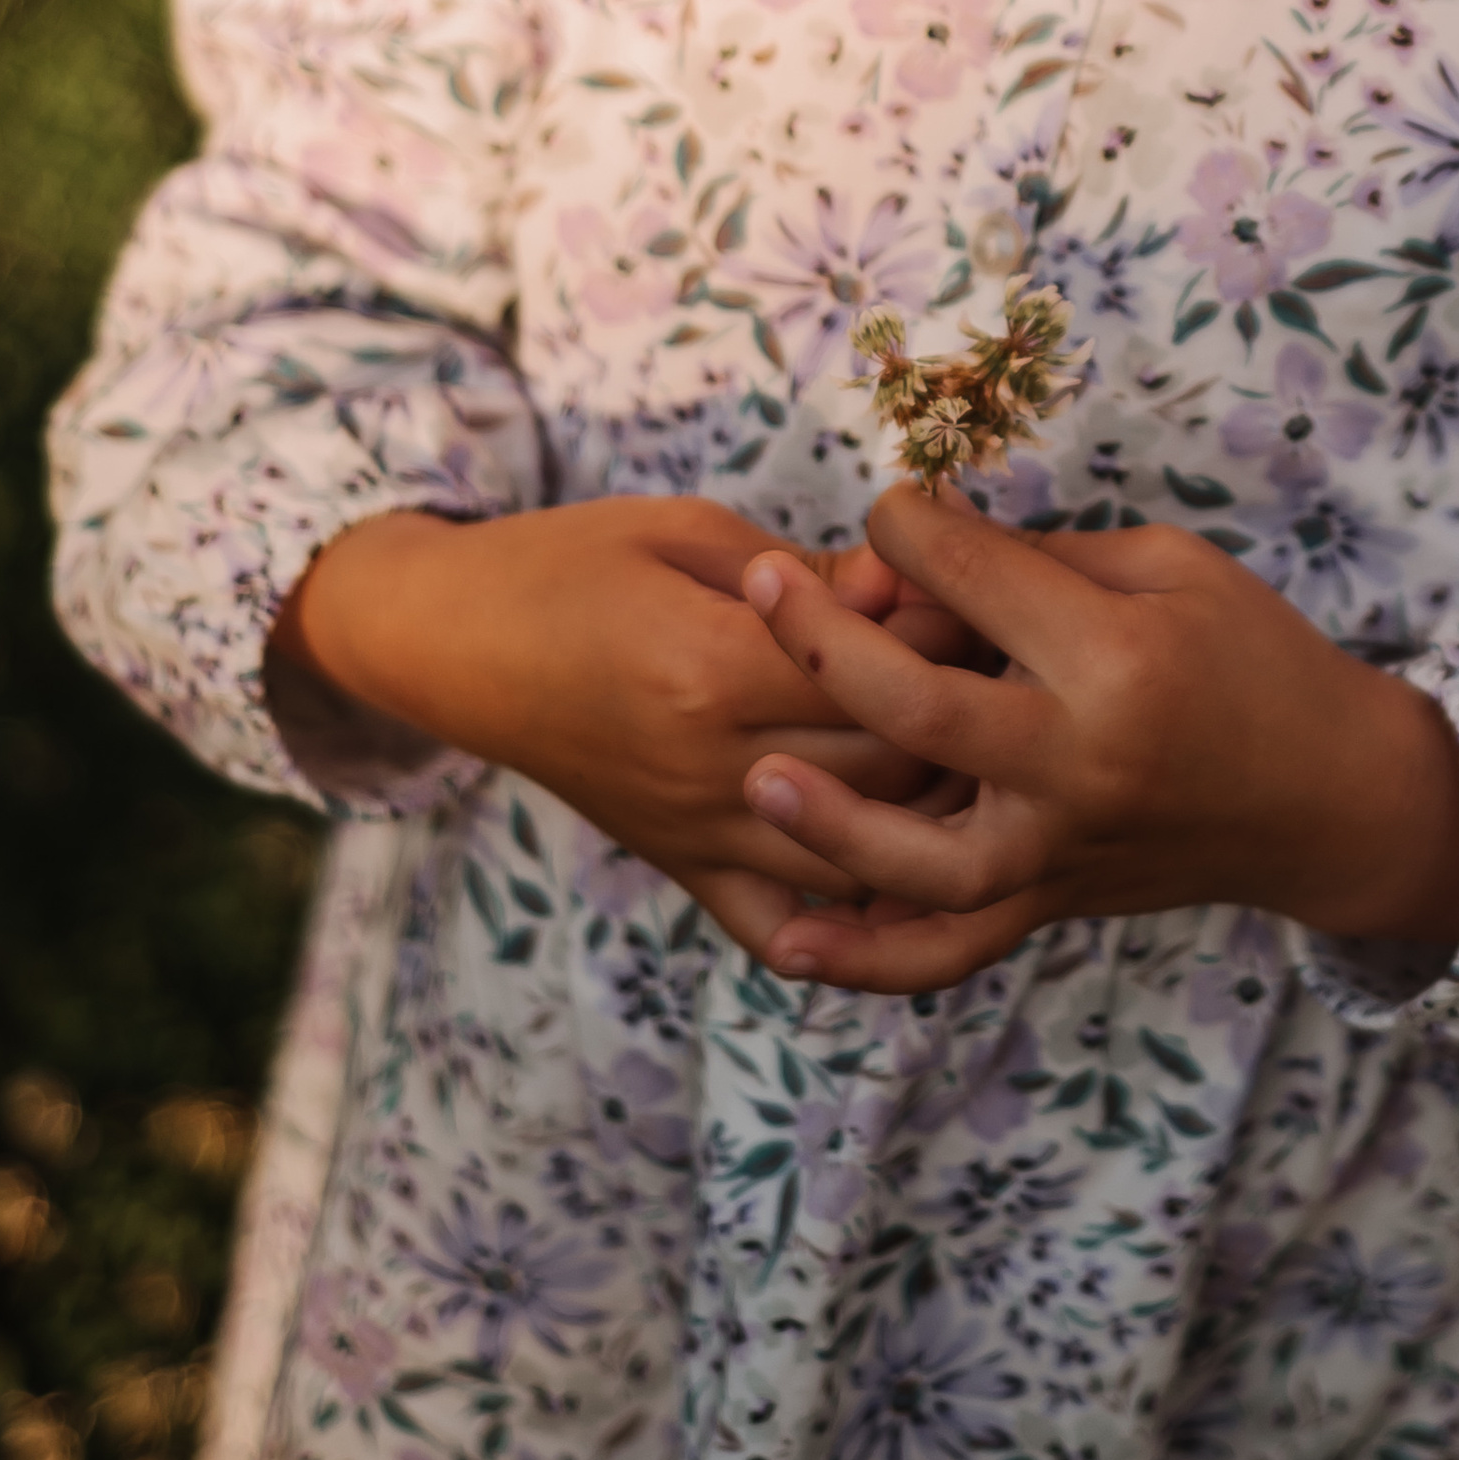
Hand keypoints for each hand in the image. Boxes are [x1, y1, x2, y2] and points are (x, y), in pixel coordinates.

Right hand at [270, 496, 985, 961]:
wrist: (455, 644)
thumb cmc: (572, 562)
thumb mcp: (687, 531)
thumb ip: (806, 570)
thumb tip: (914, 585)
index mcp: (710, 669)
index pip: (880, 673)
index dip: (952, 636)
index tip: (989, 601)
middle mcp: (708, 768)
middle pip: (887, 770)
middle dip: (963, 723)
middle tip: (1003, 678)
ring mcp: (695, 833)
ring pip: (860, 859)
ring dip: (930, 816)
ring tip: (974, 757)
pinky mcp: (682, 869)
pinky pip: (783, 927)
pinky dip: (852, 922)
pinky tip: (905, 877)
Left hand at [734, 482, 1458, 992]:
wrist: (1329, 797)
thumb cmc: (1252, 655)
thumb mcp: (1169, 568)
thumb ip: (1040, 560)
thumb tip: (918, 542)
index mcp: (1115, 657)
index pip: (973, 575)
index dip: (908, 526)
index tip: (886, 509)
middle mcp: (1083, 760)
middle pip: (918, 706)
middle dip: (824, 637)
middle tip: (764, 585)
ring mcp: (1063, 847)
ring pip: (920, 855)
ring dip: (827, 819)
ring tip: (757, 775)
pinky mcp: (1053, 904)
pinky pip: (949, 950)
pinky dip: (869, 960)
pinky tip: (789, 941)